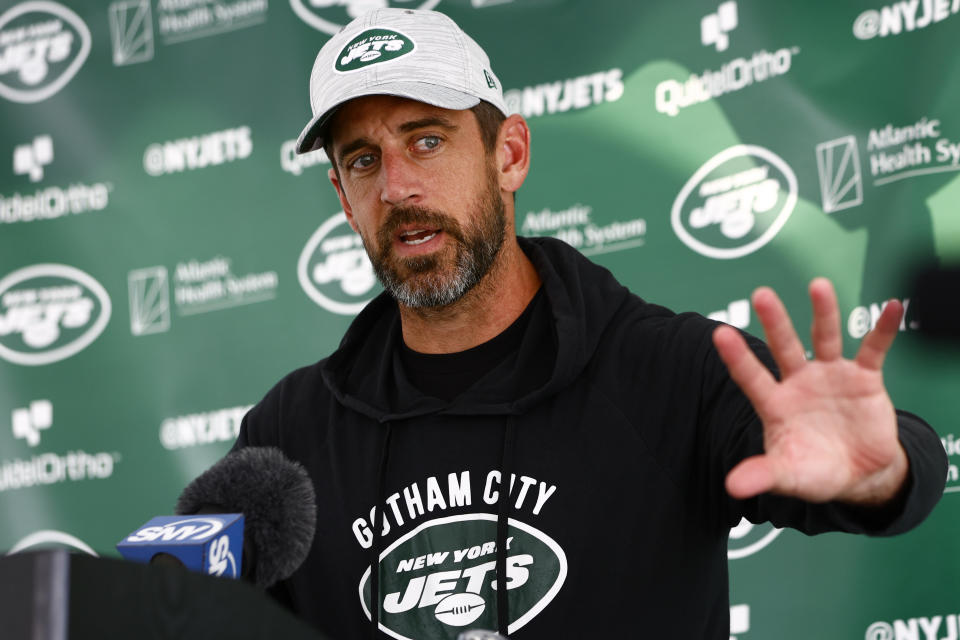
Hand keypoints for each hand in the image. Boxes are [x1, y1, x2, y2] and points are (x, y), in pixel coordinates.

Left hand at [712, 278, 908, 505]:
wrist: (858, 475)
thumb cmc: (815, 471)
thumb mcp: (788, 476)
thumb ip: (763, 475)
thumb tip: (732, 487)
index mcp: (775, 404)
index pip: (751, 377)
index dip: (737, 358)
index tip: (719, 333)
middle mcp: (799, 383)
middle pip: (784, 348)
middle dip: (775, 323)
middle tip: (761, 294)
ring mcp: (831, 377)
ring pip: (825, 338)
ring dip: (823, 313)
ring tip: (819, 285)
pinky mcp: (864, 379)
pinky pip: (875, 350)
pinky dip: (883, 329)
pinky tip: (892, 306)